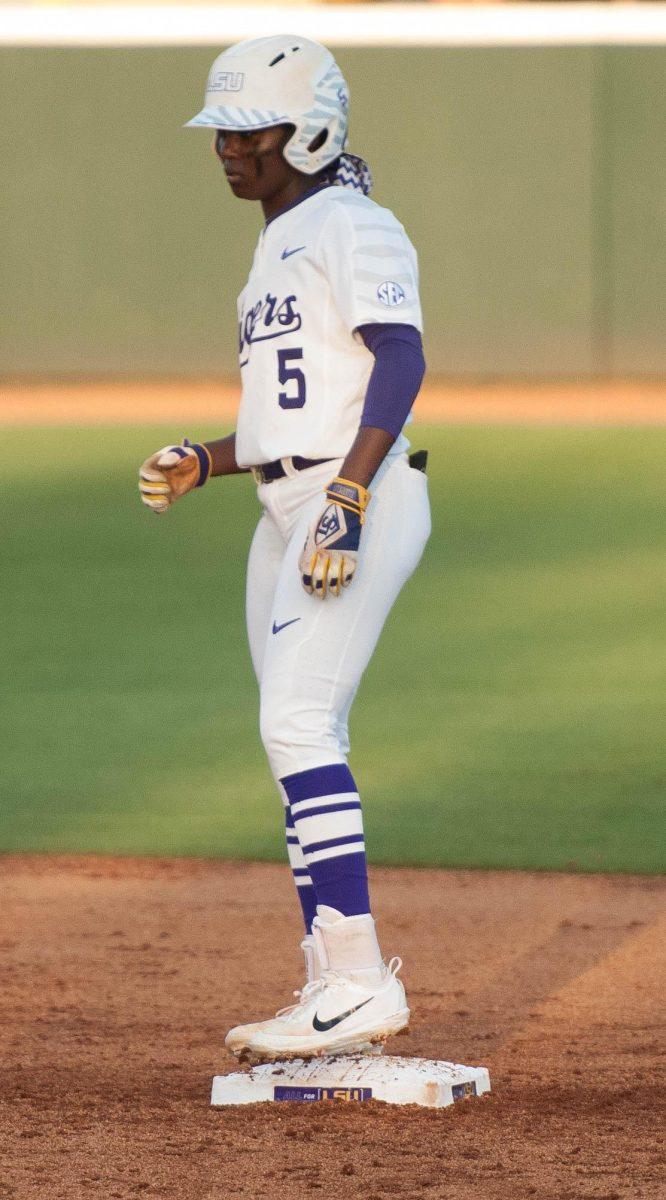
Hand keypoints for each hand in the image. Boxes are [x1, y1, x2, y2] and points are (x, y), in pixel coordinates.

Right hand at [138, 440, 211, 513]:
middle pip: (143, 486)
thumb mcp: (181, 454)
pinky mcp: (160, 499)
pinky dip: (158, 508)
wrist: (188, 469)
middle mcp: (149, 479)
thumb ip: (174, 456)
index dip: (152, 477)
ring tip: (166, 501)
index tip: (164, 478)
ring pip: (146, 499)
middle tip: (169, 488)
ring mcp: (154, 490)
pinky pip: (154, 507)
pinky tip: (167, 506)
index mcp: (151, 465)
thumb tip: (170, 461)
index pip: (144, 472)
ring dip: (154, 502)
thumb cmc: (182, 458)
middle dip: (154, 489)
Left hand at [299, 477, 369, 597]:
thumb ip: (308, 548)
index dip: (306, 583)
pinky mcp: (351, 551)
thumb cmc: (326, 517)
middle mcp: (323, 552)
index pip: (305, 571)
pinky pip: (349, 570)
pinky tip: (346, 584)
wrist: (343, 505)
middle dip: (319, 588)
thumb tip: (304, 564)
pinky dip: (347, 579)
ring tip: (335, 593)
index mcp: (311, 547)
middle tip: (321, 596)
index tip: (309, 590)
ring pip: (334, 576)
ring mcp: (337, 552)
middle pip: (318, 576)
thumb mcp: (311, 532)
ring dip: (333, 587)